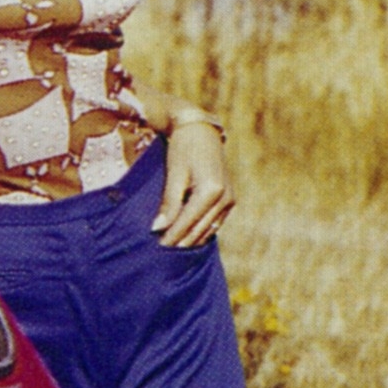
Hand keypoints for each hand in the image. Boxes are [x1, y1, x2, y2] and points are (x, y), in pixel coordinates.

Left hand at [151, 113, 232, 248]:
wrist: (202, 131)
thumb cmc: (183, 148)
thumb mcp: (174, 173)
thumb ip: (169, 202)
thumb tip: (158, 228)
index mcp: (211, 190)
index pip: (187, 222)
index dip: (171, 236)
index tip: (156, 248)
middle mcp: (225, 197)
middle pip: (198, 230)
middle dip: (180, 242)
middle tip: (161, 255)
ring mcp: (230, 200)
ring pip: (207, 230)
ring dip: (190, 240)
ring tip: (171, 250)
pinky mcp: (230, 200)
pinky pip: (214, 224)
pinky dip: (200, 232)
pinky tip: (186, 238)